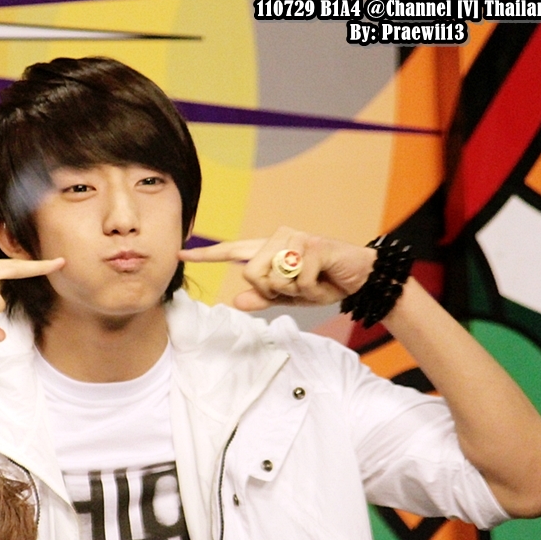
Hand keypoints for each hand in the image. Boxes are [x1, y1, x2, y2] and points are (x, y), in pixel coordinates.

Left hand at [179, 227, 374, 310]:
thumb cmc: (323, 283)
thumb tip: (236, 301)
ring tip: (311, 283)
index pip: (232, 251)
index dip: (206, 255)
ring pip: (272, 277)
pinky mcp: (312, 245)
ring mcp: (295, 238)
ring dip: (294, 291)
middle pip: (250, 272)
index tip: (181, 253)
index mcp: (268, 249)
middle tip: (295, 289)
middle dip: (272, 290)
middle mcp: (278, 238)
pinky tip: (324, 279)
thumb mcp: (289, 296)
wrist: (360, 279)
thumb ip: (263, 297)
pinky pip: (298, 281)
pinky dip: (311, 289)